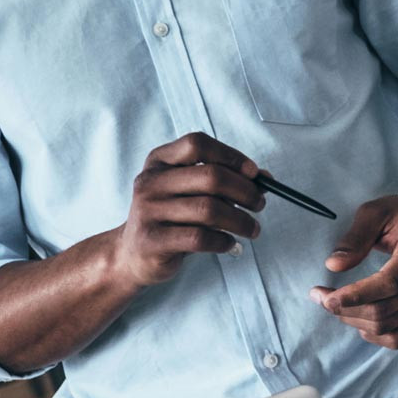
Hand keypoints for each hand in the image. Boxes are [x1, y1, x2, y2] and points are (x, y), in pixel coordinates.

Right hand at [111, 133, 265, 287]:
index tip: (254, 173)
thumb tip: (265, 178)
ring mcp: (148, 211)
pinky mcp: (152, 241)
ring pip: (209, 210)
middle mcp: (150, 182)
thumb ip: (224, 180)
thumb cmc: (171, 218)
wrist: (132, 254)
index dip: (231, 156)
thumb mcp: (190, 192)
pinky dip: (224, 240)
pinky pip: (200, 238)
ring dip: (241, 220)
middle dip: (245, 191)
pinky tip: (230, 243)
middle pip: (211, 177)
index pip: (197, 144)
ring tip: (252, 228)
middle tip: (260, 204)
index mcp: (159, 161)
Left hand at [311, 191, 397, 348]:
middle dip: (344, 309)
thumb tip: (333, 266)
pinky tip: (358, 319)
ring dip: (353, 321)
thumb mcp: (377, 211)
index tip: (326, 297)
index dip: (356, 295)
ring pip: (386, 327)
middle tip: (318, 296)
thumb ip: (355, 237)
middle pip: (384, 310)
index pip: (390, 283)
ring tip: (334, 304)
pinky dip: (373, 335)